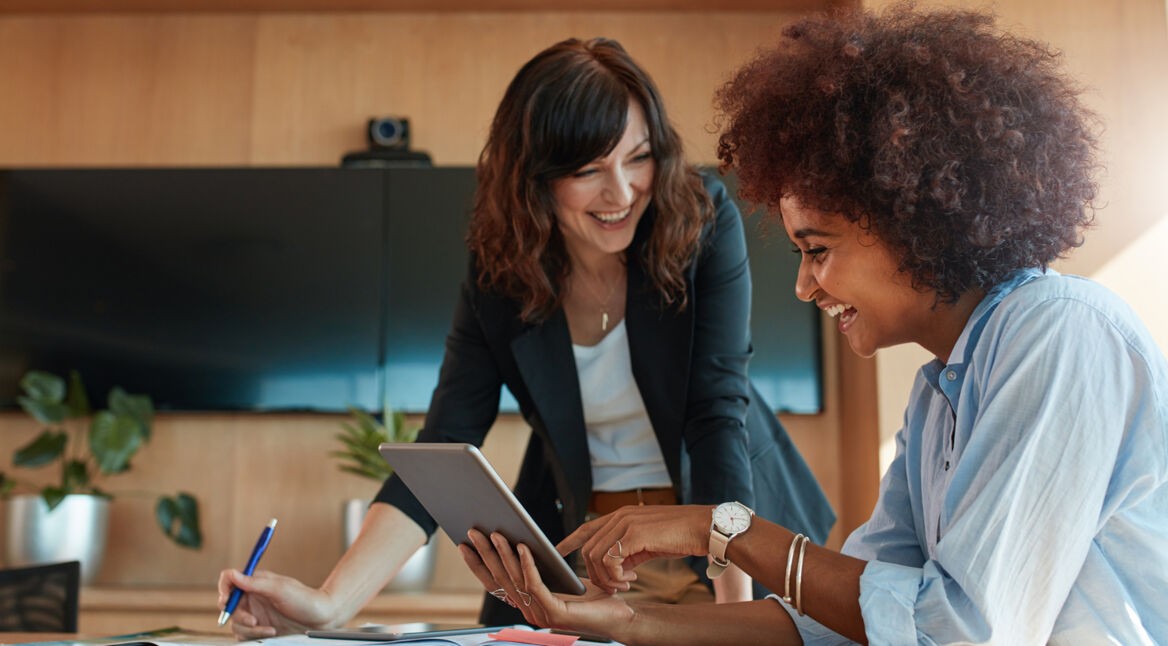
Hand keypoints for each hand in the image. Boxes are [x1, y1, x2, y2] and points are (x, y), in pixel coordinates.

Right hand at [216, 568, 336, 638]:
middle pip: (228, 605)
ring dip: (249, 628)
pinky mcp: (259, 629)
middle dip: (237, 615)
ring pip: (235, 623)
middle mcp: (252, 597)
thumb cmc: (304, 600)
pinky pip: (244, 635)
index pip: (229, 581)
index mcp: (255, 582)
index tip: (227, 599)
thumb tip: (232, 574)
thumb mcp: (280, 589)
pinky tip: (271, 632)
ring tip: (268, 629)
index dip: (224, 589)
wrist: (321, 619)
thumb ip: (254, 583)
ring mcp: (255, 613)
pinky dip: (254, 636)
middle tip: (252, 620)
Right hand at [459, 529, 632, 638]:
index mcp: (527, 603)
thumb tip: (519, 540)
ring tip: (497, 533)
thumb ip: (539, 566)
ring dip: (503, 555)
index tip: (465, 544)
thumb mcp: (559, 576)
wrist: (620, 614)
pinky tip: (524, 547)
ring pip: (515, 580)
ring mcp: (540, 614)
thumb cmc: (593, 595)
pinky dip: (527, 564)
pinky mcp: (555, 613)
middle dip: (485, 554)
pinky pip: (535, 584)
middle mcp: (529, 611)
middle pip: (500, 579)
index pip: (495, 583)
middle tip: (474, 531)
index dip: (478, 564)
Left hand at [556, 505, 713, 593]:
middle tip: (615, 586)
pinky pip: (610, 560)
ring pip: (595, 556)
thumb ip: (629, 550)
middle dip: (596, 574)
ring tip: (625, 584)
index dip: (570, 541)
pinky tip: (632, 578)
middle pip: (588, 549)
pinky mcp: (634, 534)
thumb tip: (617, 567)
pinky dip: (615, 575)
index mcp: (622, 515)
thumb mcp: (648, 542)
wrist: (703, 527)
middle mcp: (620, 516)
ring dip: (607, 578)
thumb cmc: (680, 535)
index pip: (587, 527)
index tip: (557, 551)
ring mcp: (625, 523)